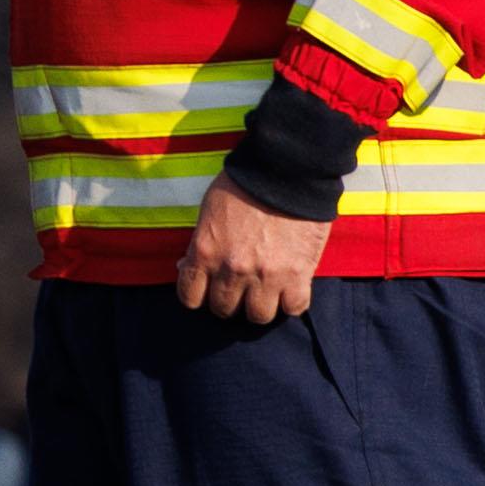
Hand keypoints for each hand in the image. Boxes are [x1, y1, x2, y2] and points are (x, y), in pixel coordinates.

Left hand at [176, 183, 329, 327]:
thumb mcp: (209, 211)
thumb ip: (199, 243)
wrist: (288, 170)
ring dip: (261, 305)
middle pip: (224, 309)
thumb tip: (187, 265)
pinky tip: (291, 289)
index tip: (210, 290)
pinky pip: (294, 307)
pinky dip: (292, 301)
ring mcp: (266, 275)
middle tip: (241, 288)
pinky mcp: (298, 274)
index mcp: (205, 253)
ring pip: (258, 315)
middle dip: (230, 300)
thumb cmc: (246, 184)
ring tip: (267, 292)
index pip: (190, 297)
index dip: (199, 296)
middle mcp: (232, 269)